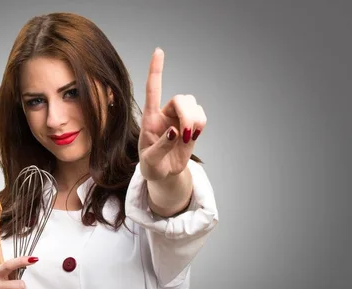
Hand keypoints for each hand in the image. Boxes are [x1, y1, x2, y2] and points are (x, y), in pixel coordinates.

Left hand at [138, 48, 206, 181]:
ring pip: (194, 104)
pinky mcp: (191, 125)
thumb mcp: (150, 161)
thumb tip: (174, 131)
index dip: (156, 70)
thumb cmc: (152, 166)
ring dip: (195, 120)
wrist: (164, 173)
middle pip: (182, 99)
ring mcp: (178, 118)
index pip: (153, 89)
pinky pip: (201, 115)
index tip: (159, 51)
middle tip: (187, 135)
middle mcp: (164, 113)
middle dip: (188, 115)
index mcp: (150, 118)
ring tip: (189, 138)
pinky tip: (193, 136)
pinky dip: (201, 124)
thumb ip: (161, 146)